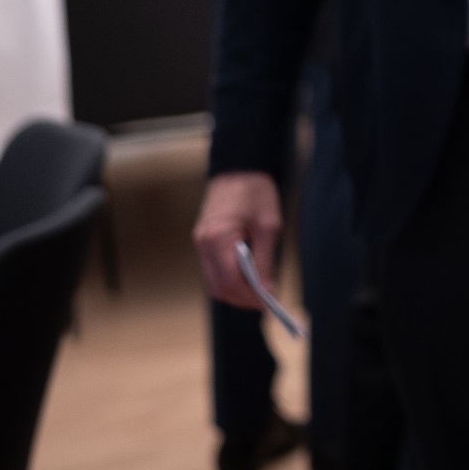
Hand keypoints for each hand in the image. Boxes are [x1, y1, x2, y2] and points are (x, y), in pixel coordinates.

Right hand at [196, 171, 283, 309]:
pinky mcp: (202, 241)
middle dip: (241, 298)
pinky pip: (212, 270)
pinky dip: (229, 278)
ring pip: (213, 282)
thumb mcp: (268, 226)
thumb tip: (267, 289)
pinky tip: (247, 276)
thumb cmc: (255, 191)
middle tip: (265, 300)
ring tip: (259, 290)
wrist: (238, 167)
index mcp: (218, 238)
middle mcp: (203, 244)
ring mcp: (199, 243)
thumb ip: (265, 260)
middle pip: (218, 287)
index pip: (230, 282)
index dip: (249, 297)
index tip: (268, 302)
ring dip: (235, 290)